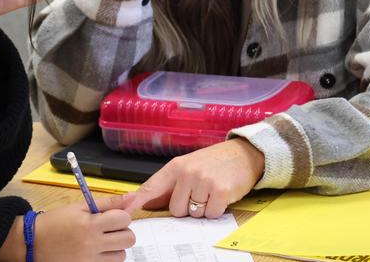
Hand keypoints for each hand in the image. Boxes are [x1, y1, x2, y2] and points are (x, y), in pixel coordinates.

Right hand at [34, 195, 134, 261]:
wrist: (34, 243)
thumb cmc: (56, 222)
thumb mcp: (79, 207)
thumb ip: (107, 202)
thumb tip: (132, 197)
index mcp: (90, 225)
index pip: (124, 219)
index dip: (121, 215)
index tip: (112, 216)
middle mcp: (93, 245)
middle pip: (129, 239)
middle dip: (123, 231)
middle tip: (110, 228)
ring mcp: (91, 261)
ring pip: (122, 255)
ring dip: (116, 247)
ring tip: (101, 241)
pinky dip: (107, 258)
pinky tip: (96, 251)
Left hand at [124, 139, 264, 218]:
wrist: (243, 154)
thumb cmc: (213, 162)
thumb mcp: (188, 167)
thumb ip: (167, 185)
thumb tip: (145, 202)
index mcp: (175, 166)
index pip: (152, 186)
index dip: (137, 200)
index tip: (126, 210)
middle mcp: (187, 172)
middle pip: (175, 209)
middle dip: (187, 208)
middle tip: (199, 193)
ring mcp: (204, 181)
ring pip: (193, 214)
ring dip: (202, 209)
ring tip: (210, 192)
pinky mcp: (220, 191)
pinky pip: (211, 215)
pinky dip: (216, 210)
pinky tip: (221, 195)